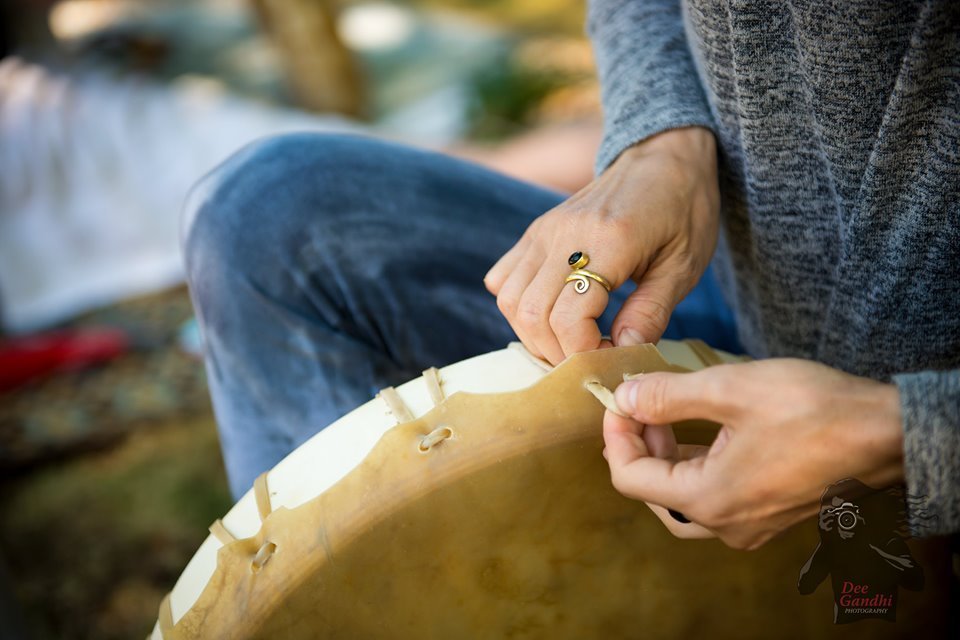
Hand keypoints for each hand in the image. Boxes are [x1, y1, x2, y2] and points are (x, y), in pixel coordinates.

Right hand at [484, 127, 718, 364]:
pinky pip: (503, 279)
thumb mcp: (683, 265)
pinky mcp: (535, 231)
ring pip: (510, 301)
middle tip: (591, 356)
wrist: (664, 154)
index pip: (568, 319)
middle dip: (557, 351)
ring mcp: (543, 231)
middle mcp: (564, 234)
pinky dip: (518, 307)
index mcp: (608, 242)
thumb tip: (622, 354)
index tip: (610, 357)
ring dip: (534, 334)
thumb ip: (651, 312)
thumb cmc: (683, 208)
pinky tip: (552, 313)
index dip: (584, 353)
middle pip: (531, 315)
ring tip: (570, 340)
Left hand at [602, 359, 904, 549]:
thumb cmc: (813, 409)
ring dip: (667, 456)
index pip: (630, 478)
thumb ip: (666, 396)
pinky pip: (715, 496)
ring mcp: (751, 525)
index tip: (618, 400)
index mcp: (709, 500)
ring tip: (665, 412)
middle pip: (653, 493)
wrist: (886, 432)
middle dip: (639, 447)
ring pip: (684, 497)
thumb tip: (624, 397)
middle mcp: (726, 524)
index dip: (616, 436)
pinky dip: (696, 464)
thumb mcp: (729, 389)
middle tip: (640, 407)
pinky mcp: (769, 513)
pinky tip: (700, 429)